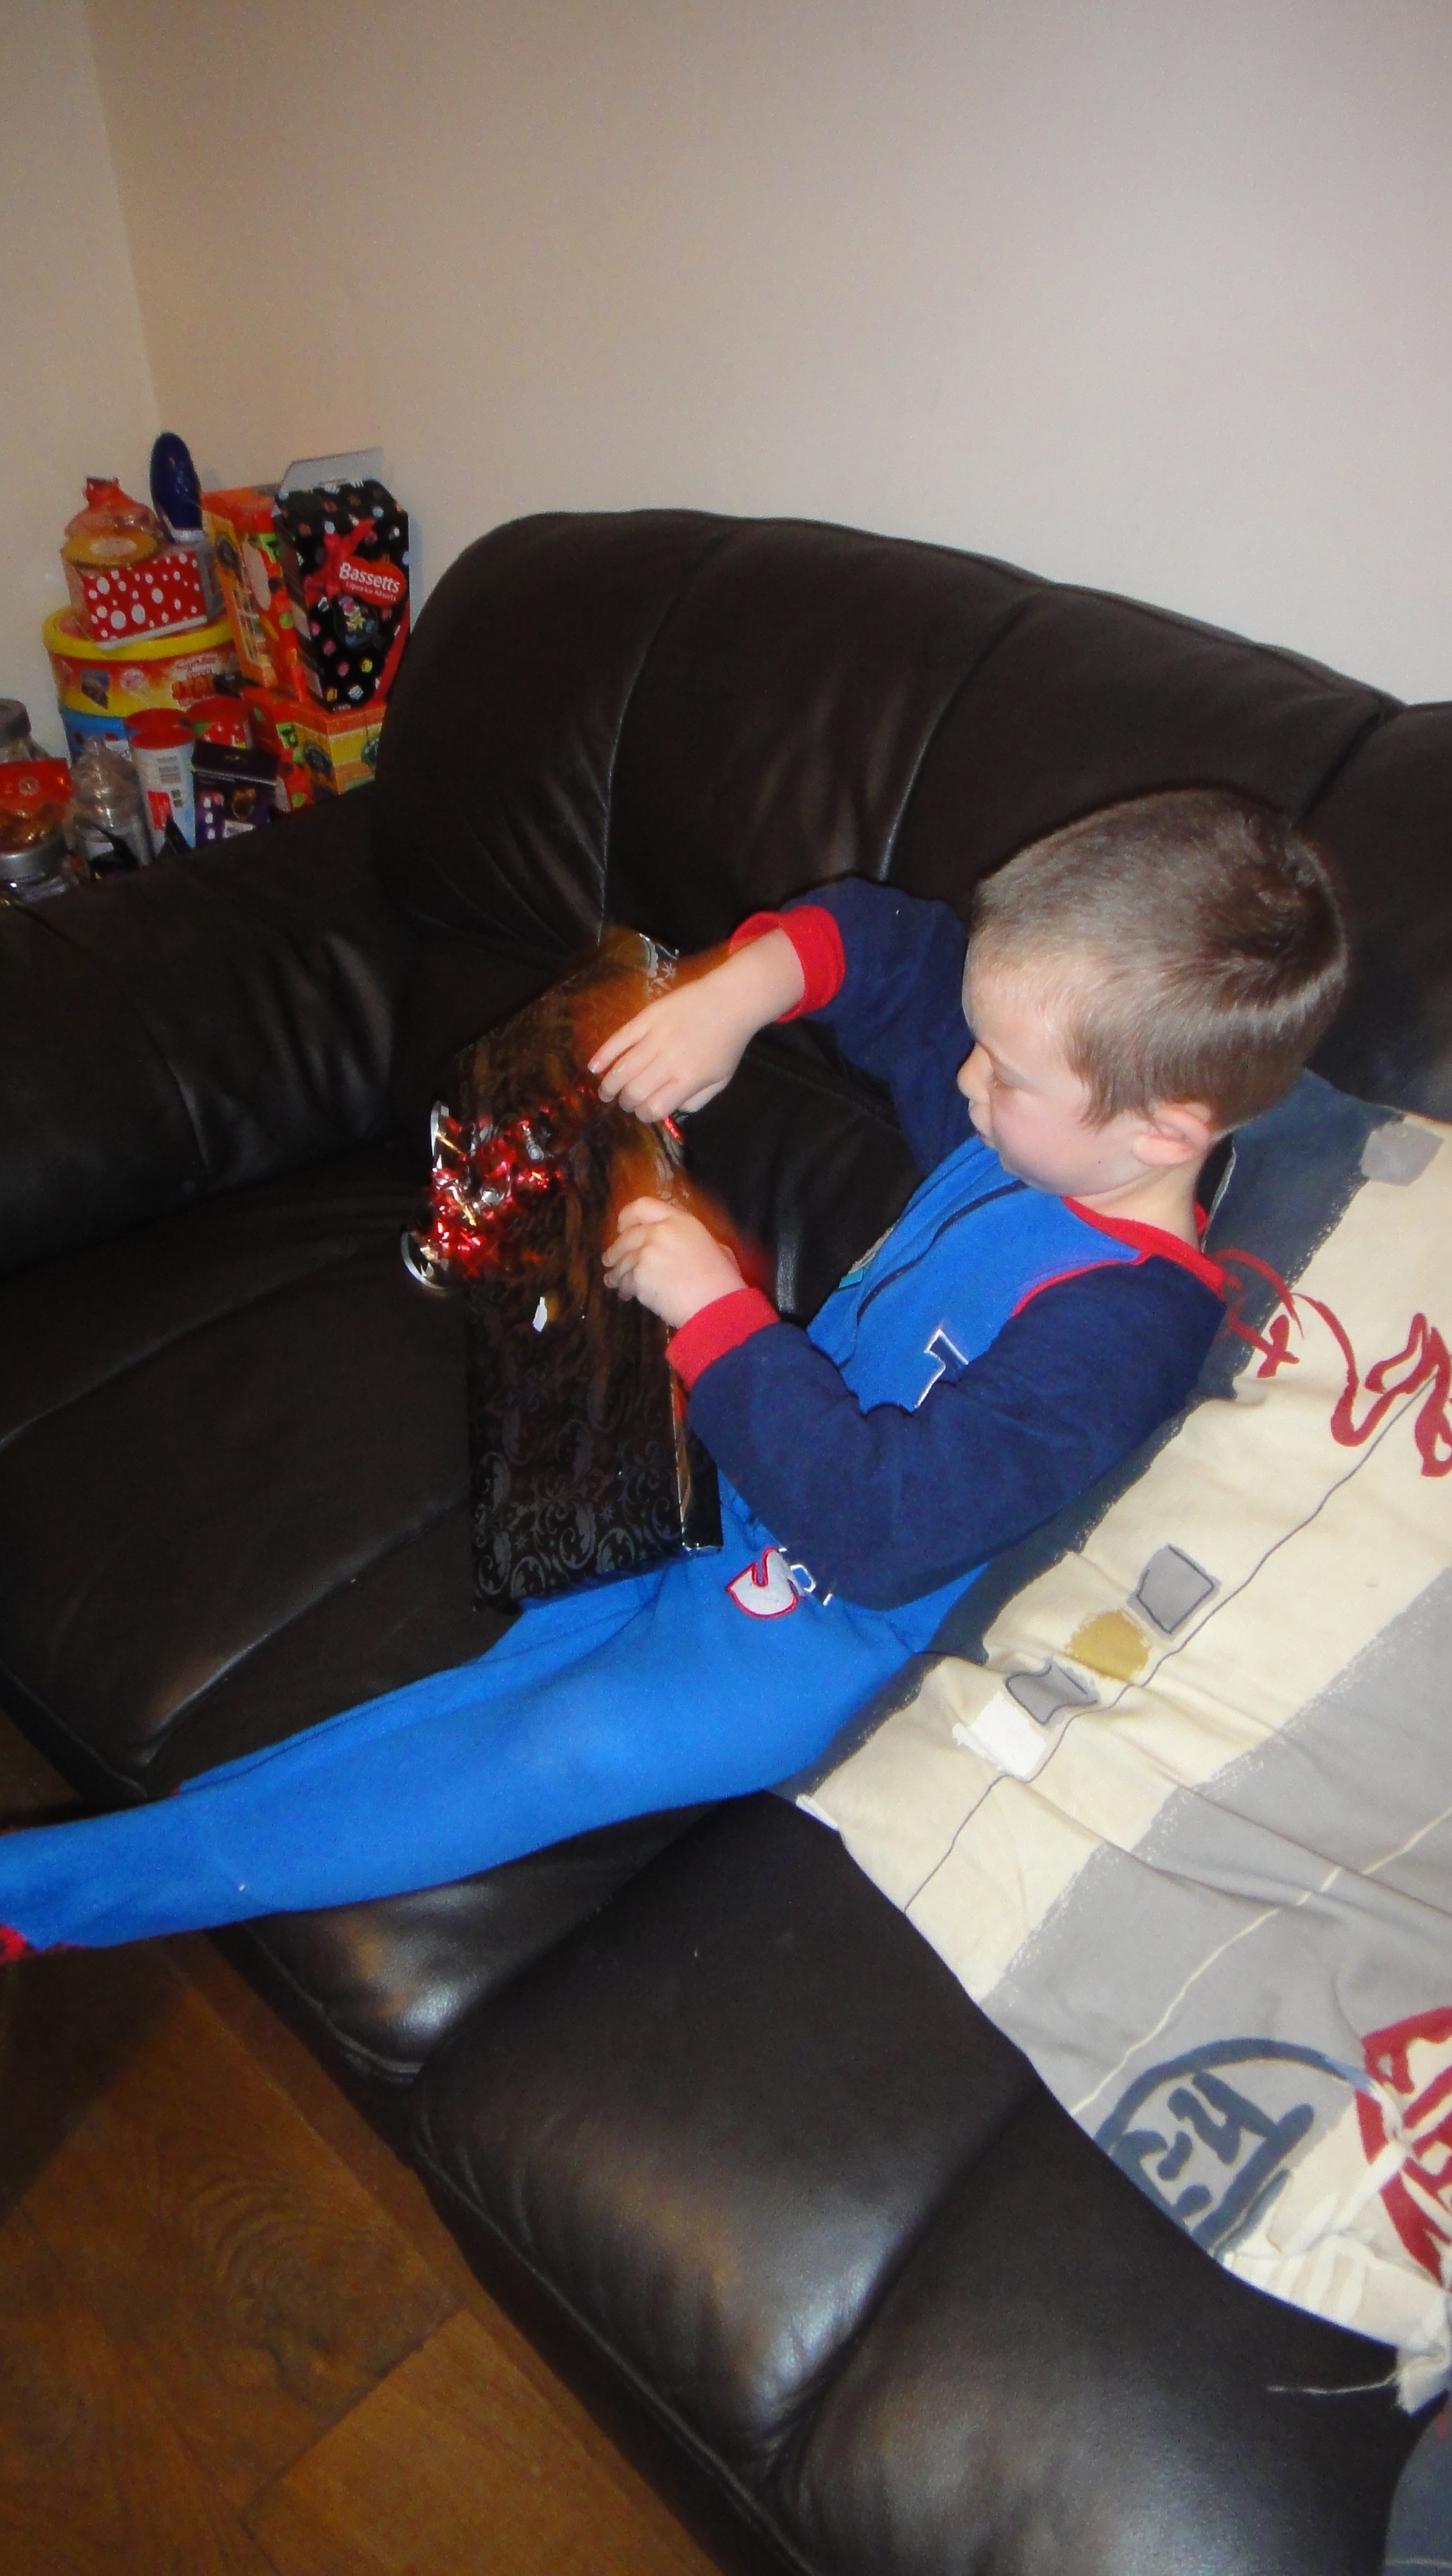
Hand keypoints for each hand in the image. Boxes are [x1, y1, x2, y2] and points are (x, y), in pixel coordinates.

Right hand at [589, 930, 803, 1120]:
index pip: (654, 1107)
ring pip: (622, 1068)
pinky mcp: (646, 1018)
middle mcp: (669, 1060)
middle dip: (626, 1102)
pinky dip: (603, 1055)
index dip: (645, 1115)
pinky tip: (594, 1068)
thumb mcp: (720, 1081)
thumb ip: (696, 1101)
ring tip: (605, 1093)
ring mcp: (655, 1037)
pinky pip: (618, 1039)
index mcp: (688, 1078)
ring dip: (609, 1085)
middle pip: (634, 1091)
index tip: (644, 1112)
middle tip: (625, 1102)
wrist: (730, 1001)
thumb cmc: (727, 1044)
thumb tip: (670, 1110)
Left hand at [602, 1198, 744, 1327]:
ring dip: (617, 1273)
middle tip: (610, 1259)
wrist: (714, 1305)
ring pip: (621, 1261)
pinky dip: (624, 1289)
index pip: (643, 1206)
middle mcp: (658, 1231)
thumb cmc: (722, 1279)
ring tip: (615, 1282)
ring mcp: (646, 1253)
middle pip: (625, 1237)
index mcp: (678, 1220)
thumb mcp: (712, 1245)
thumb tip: (682, 1246)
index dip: (627, 1216)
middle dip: (615, 1250)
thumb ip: (690, 1239)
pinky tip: (627, 1294)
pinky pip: (625, 1281)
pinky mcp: (638, 1276)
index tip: (621, 1227)